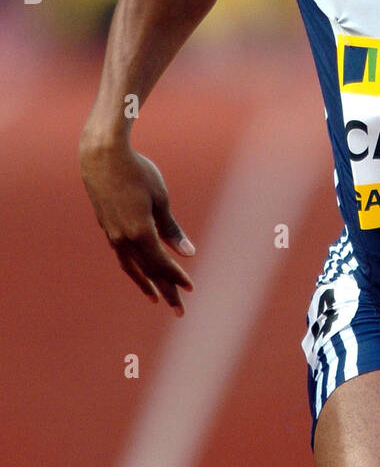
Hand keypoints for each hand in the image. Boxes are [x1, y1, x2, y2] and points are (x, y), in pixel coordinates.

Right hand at [80, 143, 194, 315]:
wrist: (102, 156)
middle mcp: (124, 239)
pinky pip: (123, 255)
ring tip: (156, 298)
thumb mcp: (160, 198)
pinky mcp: (108, 226)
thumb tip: (188, 253)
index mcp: (140, 233)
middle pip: (149, 272)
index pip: (163, 263)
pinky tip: (139, 270)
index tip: (191, 289)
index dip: (177, 277)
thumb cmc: (137, 172)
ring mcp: (113, 234)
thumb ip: (172, 229)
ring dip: (146, 284)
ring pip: (132, 267)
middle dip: (166, 290)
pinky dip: (133, 267)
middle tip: (180, 311)